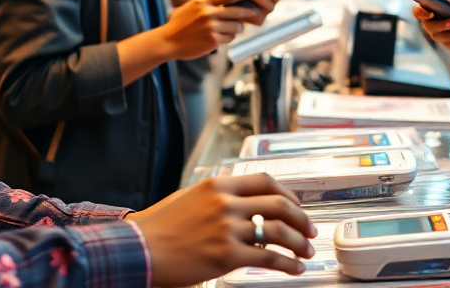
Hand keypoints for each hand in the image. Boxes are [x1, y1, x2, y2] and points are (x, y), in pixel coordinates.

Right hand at [129, 174, 318, 286]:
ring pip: (280, 232)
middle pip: (280, 204)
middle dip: (302, 219)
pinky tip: (294, 268)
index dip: (288, 194)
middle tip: (311, 230)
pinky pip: (269, 259)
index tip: (297, 206)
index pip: (265, 181)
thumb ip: (218, 197)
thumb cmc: (159, 228)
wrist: (139, 250)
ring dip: (300, 243)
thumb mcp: (189, 198)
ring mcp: (227, 229)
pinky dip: (287, 264)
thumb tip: (246, 205)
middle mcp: (226, 203)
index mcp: (217, 185)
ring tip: (306, 252)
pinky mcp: (227, 256)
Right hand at [153, 0, 262, 59]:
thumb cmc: (180, 23)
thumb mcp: (192, 6)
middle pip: (238, 11)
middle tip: (253, 12)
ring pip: (236, 27)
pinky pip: (230, 38)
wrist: (167, 41)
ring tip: (228, 29)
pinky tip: (219, 38)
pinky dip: (228, 38)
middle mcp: (208, 13)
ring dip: (236, 28)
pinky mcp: (212, 41)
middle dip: (248, 12)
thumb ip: (209, 0)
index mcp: (204, 2)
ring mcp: (211, 28)